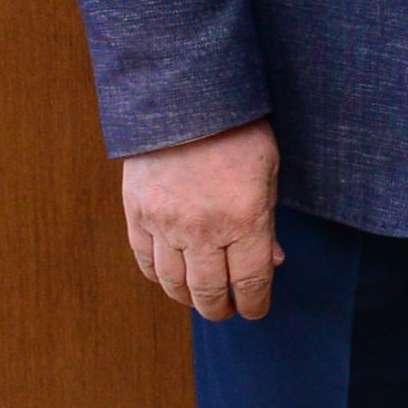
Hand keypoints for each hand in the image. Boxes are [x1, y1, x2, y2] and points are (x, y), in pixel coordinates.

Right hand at [123, 123, 286, 320]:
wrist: (183, 96)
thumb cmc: (236, 130)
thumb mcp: (268, 172)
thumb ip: (267, 223)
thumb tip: (270, 263)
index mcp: (244, 219)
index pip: (250, 282)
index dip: (255, 304)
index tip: (255, 310)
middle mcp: (202, 229)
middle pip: (209, 292)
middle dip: (221, 309)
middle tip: (227, 310)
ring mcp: (165, 223)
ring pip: (173, 283)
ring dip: (188, 298)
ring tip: (199, 298)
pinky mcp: (137, 213)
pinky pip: (145, 260)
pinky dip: (158, 276)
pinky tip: (171, 277)